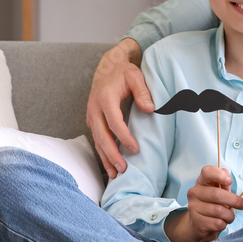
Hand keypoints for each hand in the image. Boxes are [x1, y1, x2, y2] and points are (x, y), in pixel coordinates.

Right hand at [86, 38, 154, 177]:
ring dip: (105, 158)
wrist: (108, 67)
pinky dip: (102, 153)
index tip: (135, 149)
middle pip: (101, 136)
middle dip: (111, 154)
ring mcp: (92, 116)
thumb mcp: (135, 76)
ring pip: (97, 141)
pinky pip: (97, 140)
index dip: (124, 137)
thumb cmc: (123, 72)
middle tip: (123, 169)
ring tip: (115, 174)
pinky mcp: (93, 121)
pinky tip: (109, 166)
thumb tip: (150, 109)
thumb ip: (142, 91)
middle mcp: (94, 109)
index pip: (114, 122)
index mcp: (105, 98)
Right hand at [165, 166, 242, 241]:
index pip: (206, 172)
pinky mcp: (196, 222)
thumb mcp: (220, 193)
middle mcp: (194, 193)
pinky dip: (224, 224)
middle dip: (234, 200)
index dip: (219, 175)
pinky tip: (222, 223)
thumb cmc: (213, 206)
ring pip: (218, 211)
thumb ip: (224, 184)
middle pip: (216, 194)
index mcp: (201, 182)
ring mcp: (193, 207)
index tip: (230, 181)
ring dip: (229, 215)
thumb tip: (226, 171)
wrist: (200, 226)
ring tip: (229, 216)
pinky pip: (217, 223)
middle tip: (242, 205)